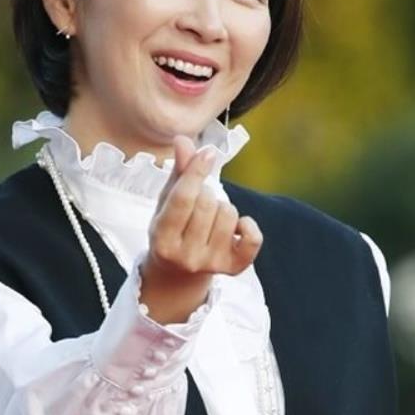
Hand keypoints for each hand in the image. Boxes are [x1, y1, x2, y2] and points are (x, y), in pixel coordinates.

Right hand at [140, 136, 262, 322]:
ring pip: (230, 214)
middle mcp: (185, 256)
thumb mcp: (167, 203)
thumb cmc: (171, 228)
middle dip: (207, 192)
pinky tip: (237, 227)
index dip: (197, 171)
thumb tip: (184, 141)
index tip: (208, 153)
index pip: (183, 199)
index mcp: (162, 239)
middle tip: (199, 202)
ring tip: (211, 217)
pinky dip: (248, 225)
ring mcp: (210, 264)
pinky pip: (253, 238)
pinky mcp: (233, 268)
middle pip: (208, 203)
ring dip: (224, 207)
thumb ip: (178, 172)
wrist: (178, 273)